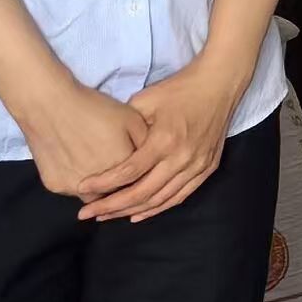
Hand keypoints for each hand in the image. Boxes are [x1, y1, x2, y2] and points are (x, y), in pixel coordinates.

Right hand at [20, 80, 147, 203]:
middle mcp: (100, 186)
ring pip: (92, 194)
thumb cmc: (93, 108)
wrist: (49, 103)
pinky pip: (70, 188)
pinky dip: (75, 178)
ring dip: (96, 186)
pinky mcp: (55, 186)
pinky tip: (74, 158)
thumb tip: (152, 159)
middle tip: (111, 162)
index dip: (138, 176)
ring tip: (92, 159)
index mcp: (123, 170)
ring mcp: (75, 189)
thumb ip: (146, 143)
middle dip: (118, 184)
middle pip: (114, 193)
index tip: (136, 167)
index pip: (137, 184)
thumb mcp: (131, 118)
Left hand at [86, 60, 248, 221]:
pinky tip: (138, 214)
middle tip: (88, 213)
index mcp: (164, 140)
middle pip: (142, 193)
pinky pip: (179, 197)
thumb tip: (106, 147)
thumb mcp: (147, 100)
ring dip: (131, 211)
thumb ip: (127, 126)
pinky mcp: (206, 169)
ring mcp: (197, 166)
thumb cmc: (180, 89)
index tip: (82, 188)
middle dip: (112, 206)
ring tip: (107, 216)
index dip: (103, 184)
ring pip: (160, 200)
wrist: (219, 84)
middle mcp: (182, 158)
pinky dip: (157, 208)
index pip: (129, 171)